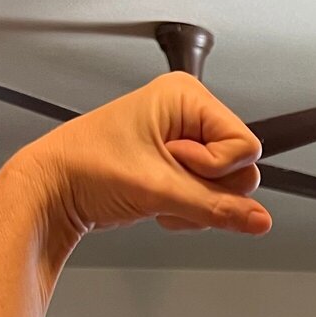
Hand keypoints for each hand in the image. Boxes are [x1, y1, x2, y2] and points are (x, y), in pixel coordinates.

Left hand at [8, 72, 271, 238]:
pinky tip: (159, 201)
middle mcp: (189, 114)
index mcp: (186, 97)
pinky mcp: (178, 165)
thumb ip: (218, 208)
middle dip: (208, 188)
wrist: (55, 190)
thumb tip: (260, 219)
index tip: (178, 165)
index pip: (245, 145)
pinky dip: (188, 208)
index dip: (216, 167)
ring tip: (158, 192)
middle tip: (166, 181)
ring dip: (197, 203)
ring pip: (226, 187)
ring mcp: (184, 141)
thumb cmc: (87, 168)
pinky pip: (208, 195)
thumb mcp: (160, 190)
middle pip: (240, 167)